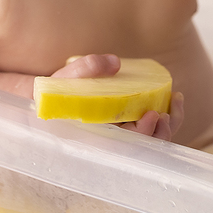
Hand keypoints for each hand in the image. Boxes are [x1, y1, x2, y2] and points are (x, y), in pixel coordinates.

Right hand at [50, 55, 183, 141]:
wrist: (36, 102)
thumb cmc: (46, 95)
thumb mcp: (59, 81)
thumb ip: (84, 70)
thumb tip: (115, 63)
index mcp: (92, 142)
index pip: (124, 148)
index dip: (142, 135)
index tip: (153, 115)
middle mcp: (106, 143)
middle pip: (141, 149)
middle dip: (160, 133)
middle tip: (169, 111)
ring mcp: (115, 137)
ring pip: (147, 141)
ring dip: (166, 125)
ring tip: (176, 100)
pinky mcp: (121, 127)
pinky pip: (145, 128)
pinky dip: (161, 117)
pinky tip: (171, 99)